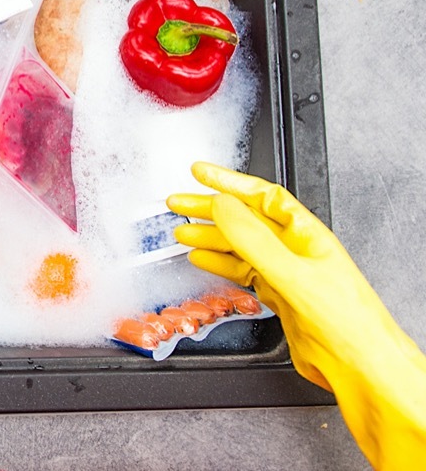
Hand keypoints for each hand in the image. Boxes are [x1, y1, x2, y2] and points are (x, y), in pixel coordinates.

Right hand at [168, 162, 425, 468]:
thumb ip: (254, 239)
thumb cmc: (348, 323)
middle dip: (210, 209)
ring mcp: (287, 274)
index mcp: (306, 235)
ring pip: (240, 247)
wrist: (362, 368)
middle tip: (178, 203)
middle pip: (246, 219)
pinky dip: (219, 264)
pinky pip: (242, 272)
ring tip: (182, 231)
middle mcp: (296, 250)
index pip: (263, 196)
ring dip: (210, 237)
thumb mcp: (294, 274)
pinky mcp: (279, 297)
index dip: (230, 181)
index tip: (201, 173)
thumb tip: (223, 206)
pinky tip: (203, 260)